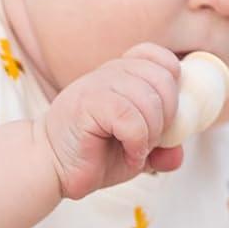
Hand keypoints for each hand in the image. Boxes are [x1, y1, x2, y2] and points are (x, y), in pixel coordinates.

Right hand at [33, 43, 183, 199]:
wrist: (50, 168)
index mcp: (122, 73)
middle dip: (168, 117)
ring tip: (136, 151)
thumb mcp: (135, 152)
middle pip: (164, 80)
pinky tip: (128, 156)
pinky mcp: (88, 103)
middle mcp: (110, 72)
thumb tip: (178, 154)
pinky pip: (131, 118)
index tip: (164, 118)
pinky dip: (137, 142)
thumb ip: (160, 149)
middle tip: (150, 142)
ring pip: (149, 100)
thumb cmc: (90, 157)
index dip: (174, 87)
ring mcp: (97, 84)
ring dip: (152, 134)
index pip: (163, 59)